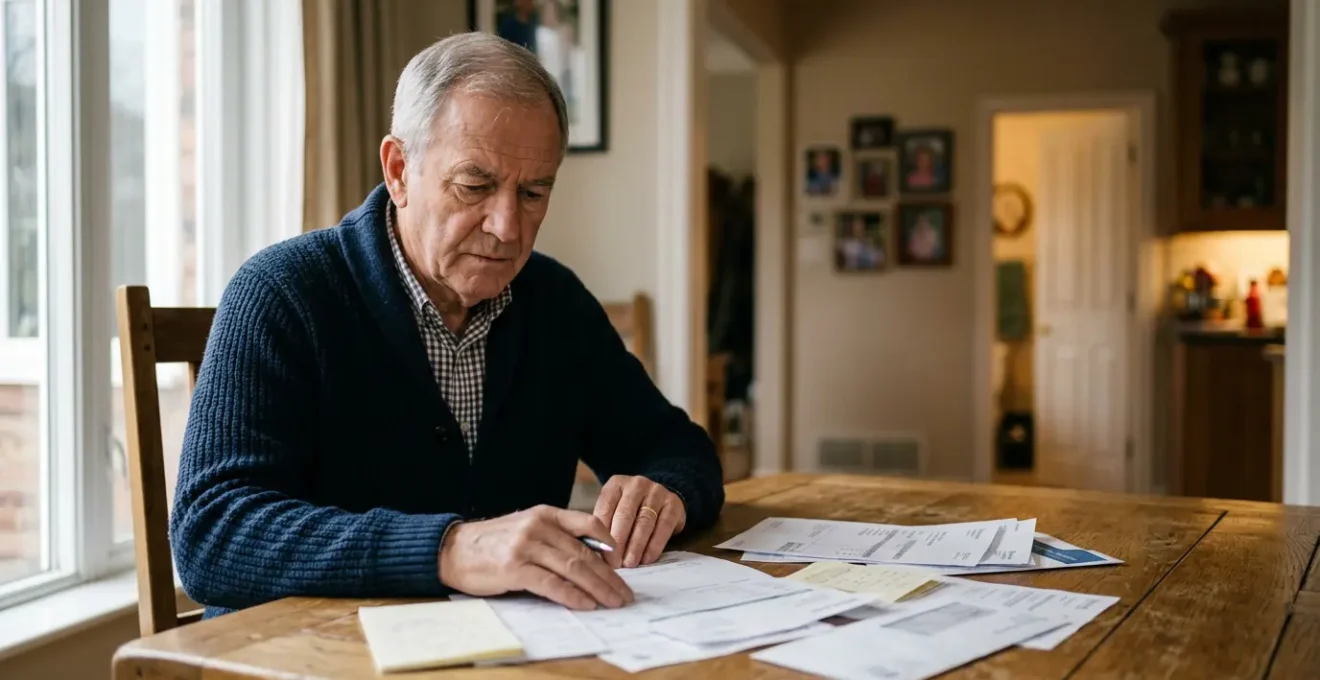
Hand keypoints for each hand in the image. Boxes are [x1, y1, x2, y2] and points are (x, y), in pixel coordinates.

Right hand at [438, 505, 633, 610]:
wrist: (454, 549)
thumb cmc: (494, 542)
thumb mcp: (528, 527)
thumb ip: (556, 536)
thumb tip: (593, 558)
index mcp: (546, 513)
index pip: (589, 523)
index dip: (611, 544)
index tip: (622, 564)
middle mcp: (539, 526)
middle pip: (585, 553)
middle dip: (609, 576)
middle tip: (625, 594)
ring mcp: (526, 546)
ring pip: (573, 568)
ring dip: (598, 588)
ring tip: (613, 602)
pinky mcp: (515, 568)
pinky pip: (552, 584)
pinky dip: (572, 595)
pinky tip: (586, 604)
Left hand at [592, 475, 686, 567]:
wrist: (660, 499)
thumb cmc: (631, 510)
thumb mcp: (614, 509)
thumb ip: (605, 525)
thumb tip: (597, 551)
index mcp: (616, 484)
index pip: (605, 508)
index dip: (601, 533)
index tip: (600, 555)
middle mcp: (636, 485)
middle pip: (625, 515)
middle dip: (618, 542)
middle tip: (615, 563)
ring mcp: (657, 492)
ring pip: (644, 522)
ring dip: (636, 546)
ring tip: (629, 564)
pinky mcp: (673, 504)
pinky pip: (663, 527)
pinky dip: (654, 545)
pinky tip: (647, 559)